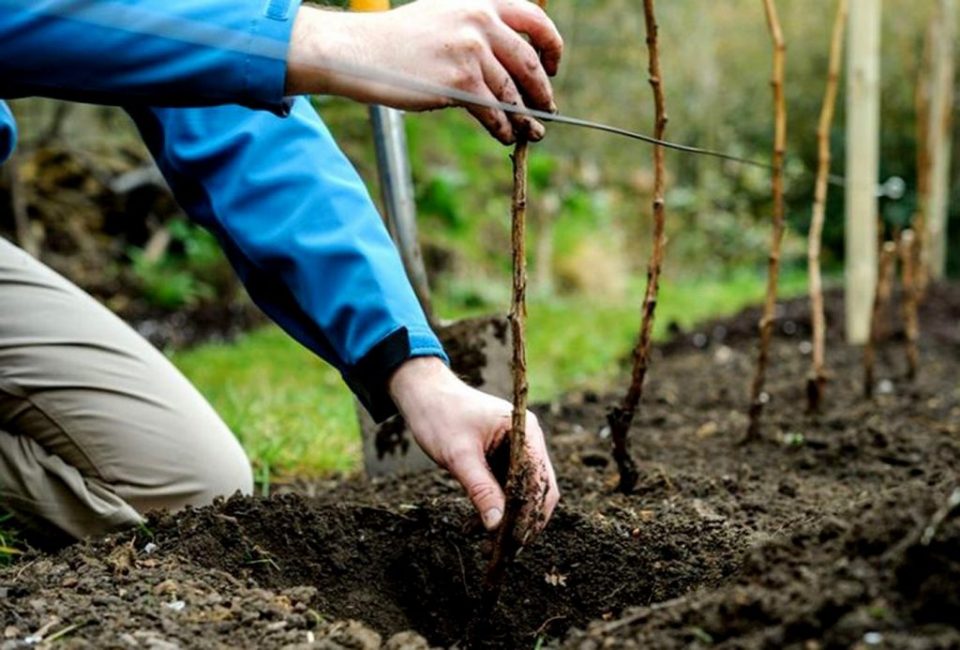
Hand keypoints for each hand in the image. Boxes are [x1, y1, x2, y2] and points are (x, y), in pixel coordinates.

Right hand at [287, 0, 563, 143]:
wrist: (362, 52)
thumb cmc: (401, 39)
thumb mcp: (445, 13)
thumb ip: (479, 26)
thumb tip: (515, 62)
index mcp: (481, 0)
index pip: (535, 20)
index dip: (552, 46)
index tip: (554, 66)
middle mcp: (480, 20)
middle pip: (529, 61)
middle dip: (543, 90)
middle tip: (547, 108)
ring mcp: (471, 50)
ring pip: (512, 91)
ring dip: (525, 116)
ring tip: (530, 131)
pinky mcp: (460, 81)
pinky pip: (494, 111)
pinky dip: (503, 127)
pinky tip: (505, 135)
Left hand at [388, 357, 558, 539]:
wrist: (422, 395)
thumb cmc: (440, 416)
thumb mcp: (459, 456)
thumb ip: (480, 490)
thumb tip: (497, 526)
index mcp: (525, 431)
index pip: (540, 479)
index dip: (531, 512)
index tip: (515, 540)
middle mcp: (528, 440)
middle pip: (539, 489)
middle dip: (523, 520)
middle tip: (504, 550)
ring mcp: (517, 449)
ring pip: (524, 492)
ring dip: (509, 517)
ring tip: (488, 544)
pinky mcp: (503, 458)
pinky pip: (508, 488)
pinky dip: (497, 507)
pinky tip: (477, 525)